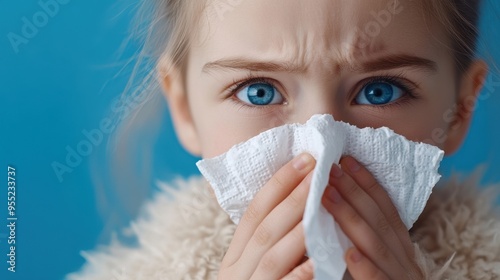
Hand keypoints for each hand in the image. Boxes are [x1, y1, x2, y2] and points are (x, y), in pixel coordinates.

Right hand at [218, 153, 315, 279]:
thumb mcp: (254, 267)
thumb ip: (271, 242)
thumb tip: (300, 202)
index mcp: (233, 257)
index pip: (254, 212)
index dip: (279, 184)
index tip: (305, 160)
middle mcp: (236, 271)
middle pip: (264, 229)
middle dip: (293, 198)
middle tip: (318, 172)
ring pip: (272, 256)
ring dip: (298, 230)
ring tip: (323, 206)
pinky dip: (298, 275)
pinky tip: (317, 261)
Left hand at [322, 156, 422, 279]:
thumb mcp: (383, 255)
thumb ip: (368, 232)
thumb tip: (343, 200)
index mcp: (399, 244)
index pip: (384, 207)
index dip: (366, 182)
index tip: (346, 159)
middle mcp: (403, 257)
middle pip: (378, 219)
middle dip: (353, 191)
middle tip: (330, 168)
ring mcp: (400, 276)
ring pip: (377, 245)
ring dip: (351, 219)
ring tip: (328, 196)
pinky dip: (366, 268)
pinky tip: (349, 253)